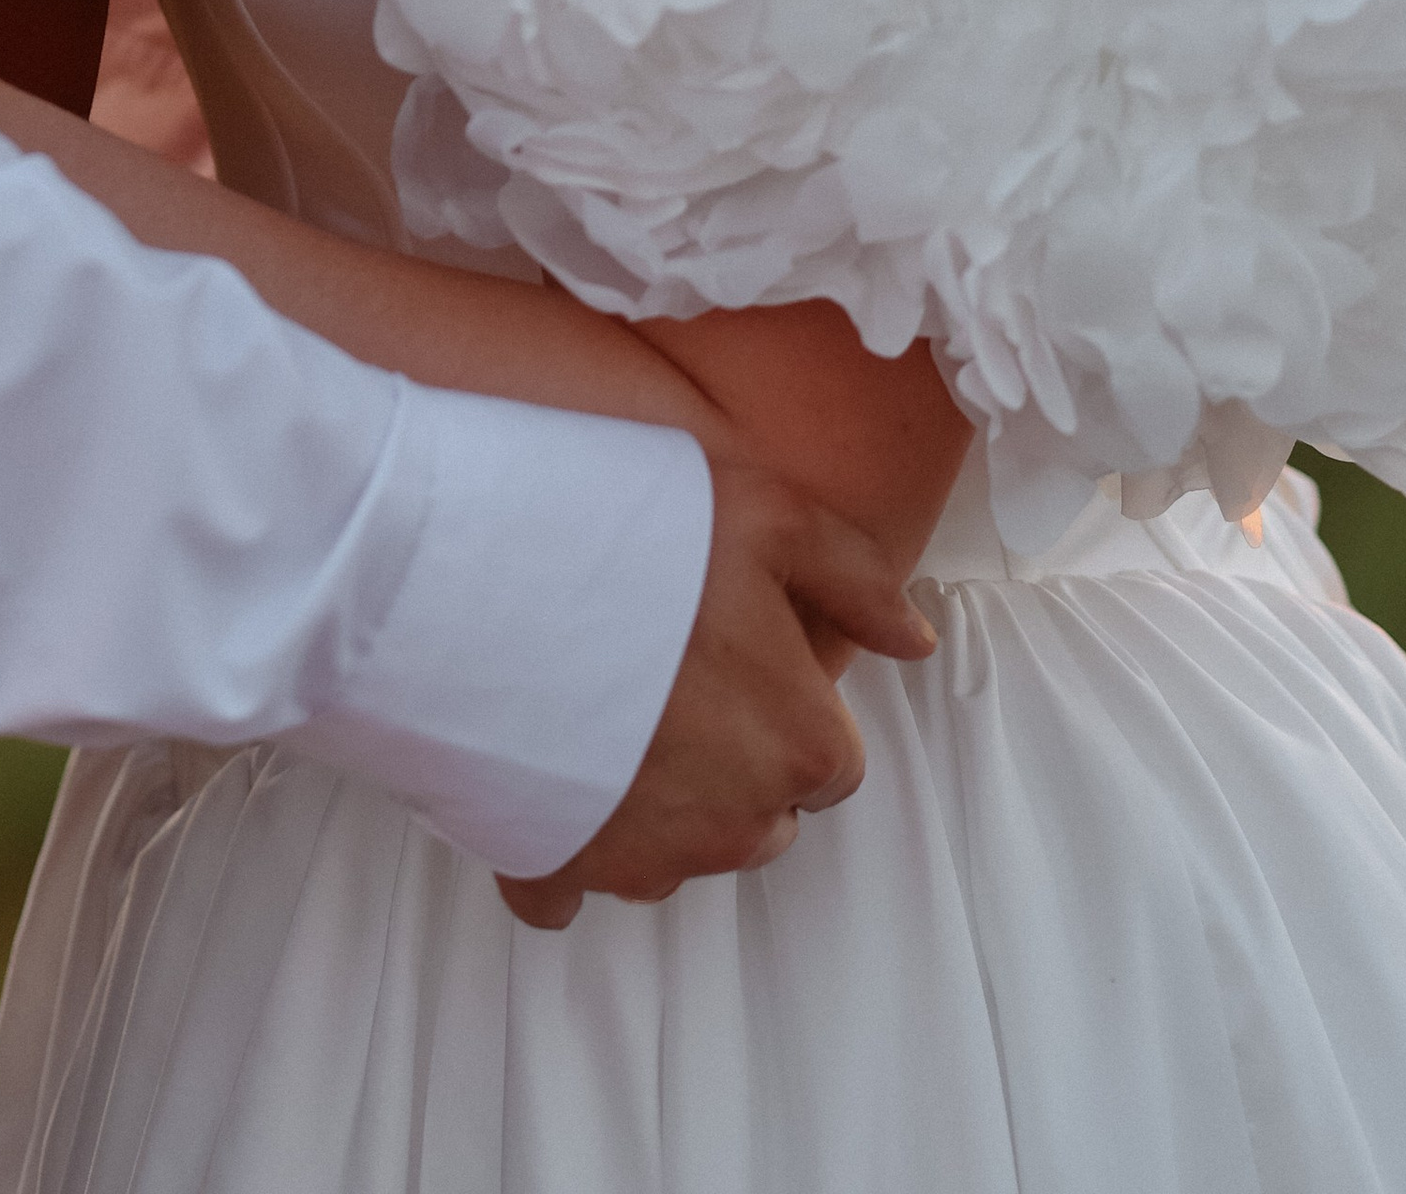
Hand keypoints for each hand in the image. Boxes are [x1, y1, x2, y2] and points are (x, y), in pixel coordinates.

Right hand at [494, 461, 937, 930]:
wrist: (490, 582)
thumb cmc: (640, 542)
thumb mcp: (772, 518)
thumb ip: (859, 582)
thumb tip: (915, 640)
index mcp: (800, 745)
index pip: (830, 762)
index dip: (787, 705)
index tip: (738, 659)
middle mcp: (736, 825)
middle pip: (761, 817)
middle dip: (733, 763)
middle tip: (674, 679)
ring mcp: (645, 858)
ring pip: (677, 852)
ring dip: (657, 802)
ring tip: (607, 709)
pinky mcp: (559, 871)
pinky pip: (575, 886)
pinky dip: (568, 846)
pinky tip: (548, 780)